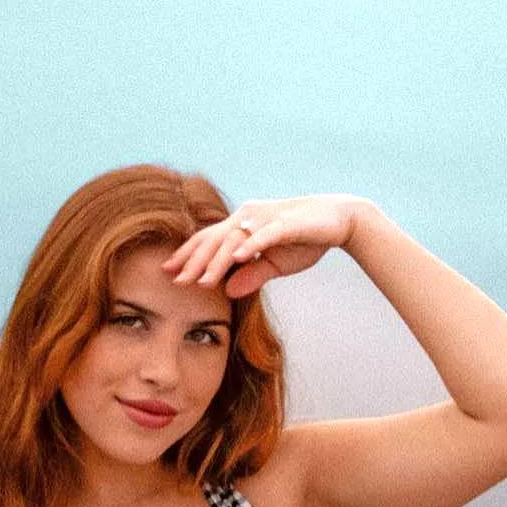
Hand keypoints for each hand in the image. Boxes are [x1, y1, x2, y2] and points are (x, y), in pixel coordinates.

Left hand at [161, 193, 370, 298]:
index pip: (208, 239)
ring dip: (216, 261)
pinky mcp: (286, 223)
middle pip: (213, 239)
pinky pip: (263, 235)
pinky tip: (236, 259)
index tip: (167, 272)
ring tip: (201, 281)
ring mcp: (265, 218)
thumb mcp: (275, 264)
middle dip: (193, 261)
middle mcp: (248, 216)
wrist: (340, 219)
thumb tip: (227, 291)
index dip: (187, 255)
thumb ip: (251, 275)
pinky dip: (249, 246)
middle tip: (174, 281)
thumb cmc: (306, 239)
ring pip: (233, 239)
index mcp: (242, 224)